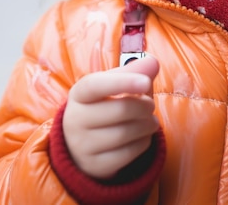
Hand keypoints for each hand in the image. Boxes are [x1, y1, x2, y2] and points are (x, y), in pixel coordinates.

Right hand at [62, 56, 159, 178]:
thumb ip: (134, 71)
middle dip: (144, 106)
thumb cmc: (104, 103)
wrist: (83, 141)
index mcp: (79, 93)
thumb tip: (152, 62)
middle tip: (151, 104)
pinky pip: (128, 154)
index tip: (146, 82)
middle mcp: (75, 120)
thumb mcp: (114, 84)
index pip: (96, 85)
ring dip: (147, 124)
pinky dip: (143, 142)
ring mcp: (82, 146)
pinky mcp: (95, 166)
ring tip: (151, 119)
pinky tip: (143, 135)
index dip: (123, 82)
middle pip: (119, 111)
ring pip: (125, 134)